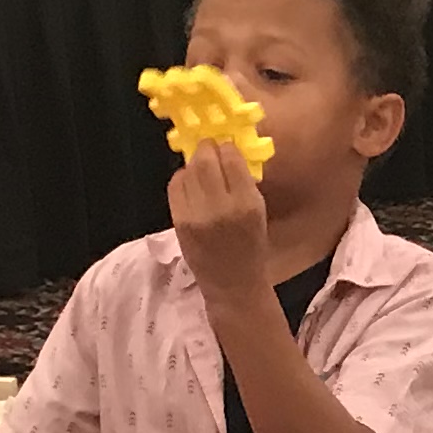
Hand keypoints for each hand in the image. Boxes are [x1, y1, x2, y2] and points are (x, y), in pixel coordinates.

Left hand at [164, 140, 273, 299]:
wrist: (232, 285)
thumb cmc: (251, 249)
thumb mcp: (258, 212)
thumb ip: (243, 183)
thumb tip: (226, 153)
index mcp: (247, 203)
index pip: (232, 159)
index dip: (227, 147)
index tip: (226, 147)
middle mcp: (220, 206)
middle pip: (205, 160)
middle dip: (206, 149)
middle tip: (208, 148)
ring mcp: (196, 214)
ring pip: (188, 171)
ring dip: (193, 163)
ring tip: (200, 167)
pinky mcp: (179, 221)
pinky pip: (175, 186)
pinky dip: (181, 178)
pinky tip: (189, 183)